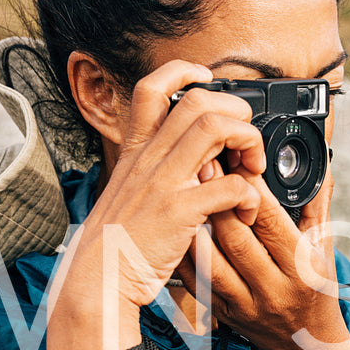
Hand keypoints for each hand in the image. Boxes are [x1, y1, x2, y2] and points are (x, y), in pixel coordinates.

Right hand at [55, 61, 267, 312]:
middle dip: (235, 111)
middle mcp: (150, 159)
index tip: (207, 79)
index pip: (152, 88)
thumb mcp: (126, 192)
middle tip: (244, 141)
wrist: (97, 277)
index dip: (183, 72)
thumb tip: (190, 161)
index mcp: (136, 151)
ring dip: (247, 140)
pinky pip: (230, 186)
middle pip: (197, 100)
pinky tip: (247, 211)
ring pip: (216, 128)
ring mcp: (164, 182)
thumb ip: (153, 170)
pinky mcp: (180, 211)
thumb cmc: (117, 241)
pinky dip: (250, 195)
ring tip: (252, 167)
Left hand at [176, 159, 349, 349]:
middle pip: (237, 240)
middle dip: (217, 200)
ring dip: (194, 225)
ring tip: (183, 193)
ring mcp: (245, 305)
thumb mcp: (324, 248)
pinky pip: (196, 281)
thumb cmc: (316, 289)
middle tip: (200, 167)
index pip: (273, 223)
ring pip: (211, 261)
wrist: (306, 346)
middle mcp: (274, 289)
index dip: (252, 191)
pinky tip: (175, 229)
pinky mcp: (223, 314)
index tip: (237, 161)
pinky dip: (185, 253)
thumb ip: (316, 202)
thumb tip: (319, 159)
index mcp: (302, 269)